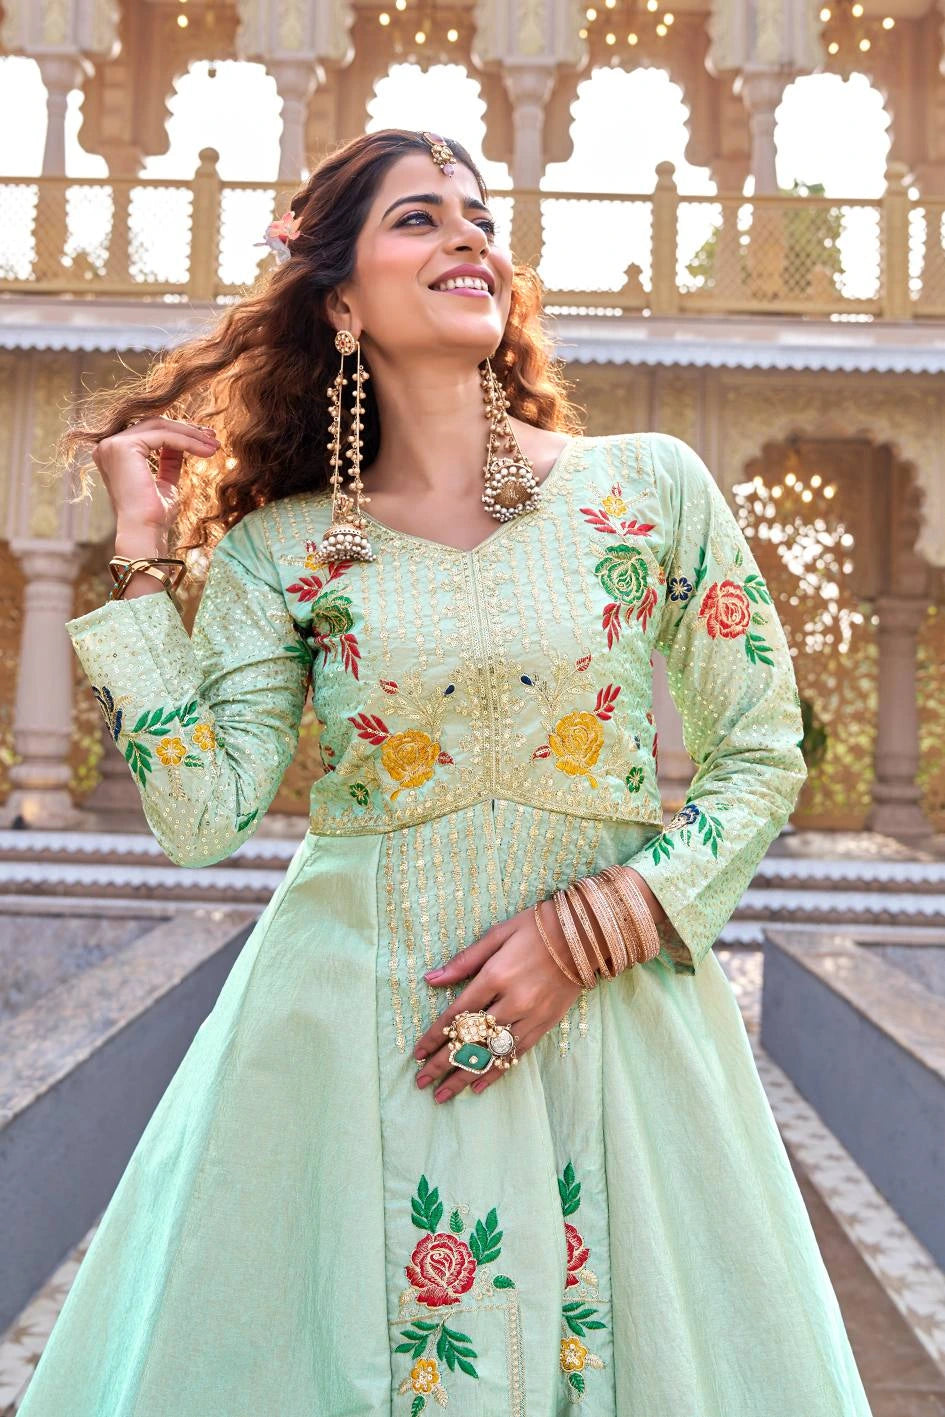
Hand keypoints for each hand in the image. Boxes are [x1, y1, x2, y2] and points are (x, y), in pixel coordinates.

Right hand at [91, 415, 221, 536]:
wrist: (145, 532)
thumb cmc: (154, 516)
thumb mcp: (165, 481)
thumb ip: (169, 461)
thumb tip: (183, 443)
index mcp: (114, 454)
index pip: (149, 432)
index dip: (178, 433)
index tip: (205, 440)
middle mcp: (107, 446)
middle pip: (154, 424)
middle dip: (186, 430)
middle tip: (213, 438)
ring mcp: (112, 445)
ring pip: (160, 426)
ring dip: (191, 434)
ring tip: (213, 445)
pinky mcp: (124, 447)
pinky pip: (163, 436)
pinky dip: (187, 441)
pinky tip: (205, 451)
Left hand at [411, 901, 582, 1104]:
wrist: (587, 935)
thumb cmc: (537, 927)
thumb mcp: (498, 934)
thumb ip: (464, 960)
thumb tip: (431, 979)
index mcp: (496, 975)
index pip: (458, 1014)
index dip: (435, 1036)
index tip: (417, 1054)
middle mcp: (513, 1000)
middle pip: (471, 1040)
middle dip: (443, 1064)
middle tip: (421, 1083)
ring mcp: (531, 1016)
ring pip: (492, 1054)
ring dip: (465, 1076)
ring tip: (443, 1095)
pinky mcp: (547, 1024)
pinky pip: (517, 1054)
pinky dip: (497, 1073)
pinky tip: (479, 1087)